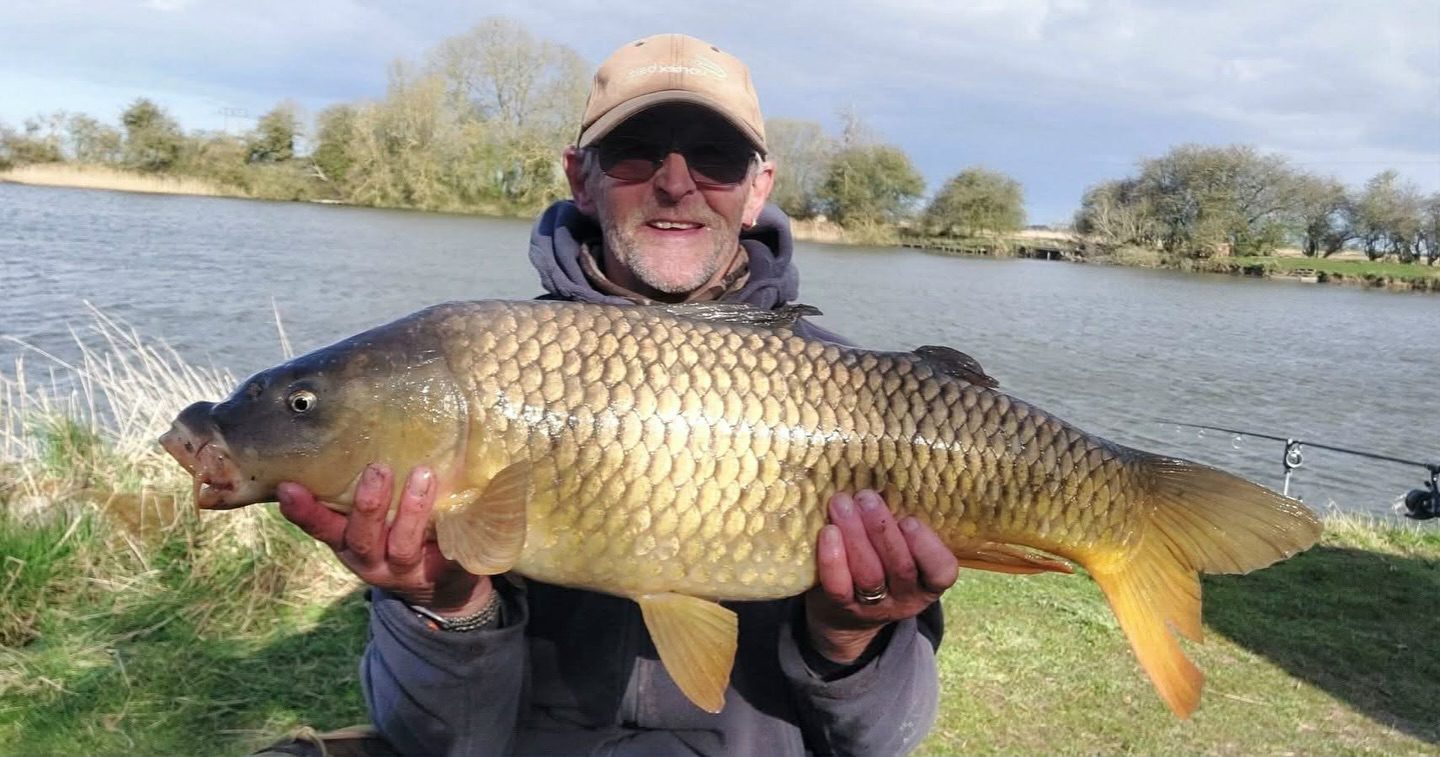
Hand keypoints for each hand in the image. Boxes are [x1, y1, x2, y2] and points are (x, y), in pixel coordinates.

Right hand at [276, 463, 490, 615]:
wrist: (440, 581)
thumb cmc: (398, 530)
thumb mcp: (375, 515)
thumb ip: (362, 487)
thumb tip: (356, 429)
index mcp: (347, 541)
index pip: (320, 527)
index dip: (304, 511)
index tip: (288, 487)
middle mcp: (369, 558)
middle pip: (361, 537)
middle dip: (368, 504)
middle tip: (378, 469)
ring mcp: (402, 569)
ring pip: (402, 544)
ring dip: (411, 511)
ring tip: (423, 475)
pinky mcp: (436, 572)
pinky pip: (441, 552)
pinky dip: (446, 529)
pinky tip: (454, 502)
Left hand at [804, 489, 958, 663]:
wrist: (845, 616)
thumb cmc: (880, 565)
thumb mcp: (902, 552)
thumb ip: (901, 527)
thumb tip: (886, 475)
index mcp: (928, 582)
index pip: (941, 571)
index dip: (927, 547)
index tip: (910, 520)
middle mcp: (905, 598)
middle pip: (900, 567)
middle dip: (882, 529)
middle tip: (866, 497)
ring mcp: (873, 605)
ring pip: (869, 574)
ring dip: (855, 535)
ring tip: (842, 503)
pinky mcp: (842, 607)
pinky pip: (838, 586)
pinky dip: (832, 559)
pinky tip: (827, 532)